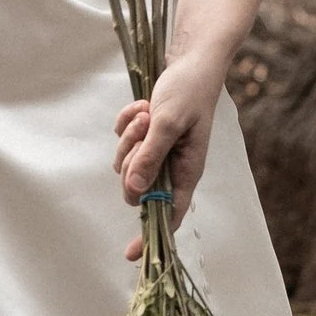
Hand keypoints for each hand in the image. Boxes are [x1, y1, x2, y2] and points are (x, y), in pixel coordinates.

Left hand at [115, 53, 223, 249]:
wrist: (192, 62)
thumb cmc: (188, 91)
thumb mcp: (168, 122)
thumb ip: (151, 156)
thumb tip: (135, 190)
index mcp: (187, 171)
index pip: (169, 214)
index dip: (151, 236)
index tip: (131, 254)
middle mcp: (172, 167)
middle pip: (136, 188)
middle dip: (132, 159)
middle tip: (143, 130)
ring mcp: (159, 153)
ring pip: (127, 163)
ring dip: (130, 137)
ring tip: (147, 113)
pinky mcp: (148, 138)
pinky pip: (123, 142)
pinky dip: (127, 124)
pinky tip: (142, 107)